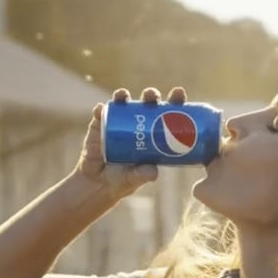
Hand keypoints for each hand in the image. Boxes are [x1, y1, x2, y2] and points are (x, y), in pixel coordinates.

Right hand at [75, 86, 187, 201]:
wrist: (98, 183)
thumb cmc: (123, 180)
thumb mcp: (134, 179)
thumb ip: (142, 175)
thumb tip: (153, 172)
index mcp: (154, 134)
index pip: (168, 114)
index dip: (174, 103)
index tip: (178, 94)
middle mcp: (137, 124)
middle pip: (147, 104)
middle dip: (151, 95)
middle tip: (151, 96)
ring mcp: (118, 122)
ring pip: (123, 103)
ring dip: (123, 96)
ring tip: (123, 96)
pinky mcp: (99, 125)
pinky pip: (100, 114)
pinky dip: (100, 110)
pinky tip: (101, 109)